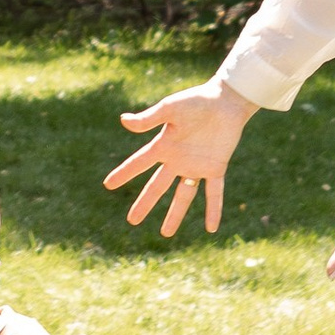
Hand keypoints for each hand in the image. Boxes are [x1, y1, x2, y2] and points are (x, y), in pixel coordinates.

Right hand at [105, 82, 255, 237]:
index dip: (124, 173)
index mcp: (164, 145)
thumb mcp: (170, 108)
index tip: (108, 185)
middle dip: (144, 203)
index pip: (139, 163)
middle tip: (132, 221)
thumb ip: (149, 119)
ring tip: (166, 234)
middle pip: (157, 186)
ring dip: (175, 215)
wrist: (226, 100)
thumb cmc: (196, 100)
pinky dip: (214, 209)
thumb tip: (123, 121)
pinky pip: (214, 193)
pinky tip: (211, 228)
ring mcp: (196, 166)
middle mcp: (177, 160)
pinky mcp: (215, 168)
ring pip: (183, 196)